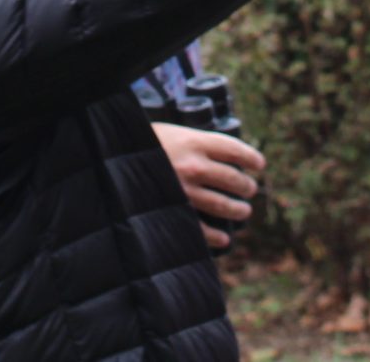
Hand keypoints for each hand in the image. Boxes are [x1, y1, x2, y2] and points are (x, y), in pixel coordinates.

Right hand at [152, 124, 262, 250]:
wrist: (109, 160)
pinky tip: (224, 237)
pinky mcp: (176, 211)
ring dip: (238, 210)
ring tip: (243, 211)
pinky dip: (217, 235)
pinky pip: (203, 228)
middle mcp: (194, 165)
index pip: (235, 148)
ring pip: (224, 205)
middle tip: (249, 189)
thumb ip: (193, 143)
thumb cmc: (140, 142)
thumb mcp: (169, 132)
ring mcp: (186, 190)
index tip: (260, 165)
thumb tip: (217, 153)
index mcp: (194, 141)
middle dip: (246, 186)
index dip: (251, 157)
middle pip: (234, 178)